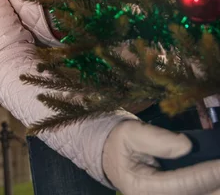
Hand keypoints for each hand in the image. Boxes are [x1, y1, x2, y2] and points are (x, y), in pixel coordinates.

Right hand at [102, 120, 219, 194]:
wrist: (110, 156)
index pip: (181, 185)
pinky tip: (215, 180)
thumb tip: (187, 145)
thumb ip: (157, 139)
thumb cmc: (120, 142)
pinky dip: (207, 188)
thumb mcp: (131, 132)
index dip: (205, 175)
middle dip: (214, 186)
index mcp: (141, 188)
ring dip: (213, 188)